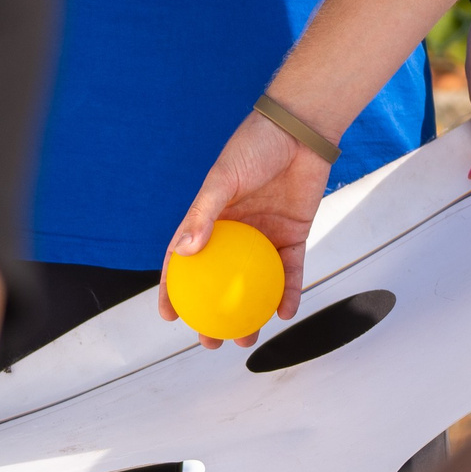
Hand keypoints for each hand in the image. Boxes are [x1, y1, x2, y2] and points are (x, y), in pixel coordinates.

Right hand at [157, 111, 333, 349]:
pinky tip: (285, 311)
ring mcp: (265, 236)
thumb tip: (182, 252)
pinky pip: (290, 270)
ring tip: (247, 339)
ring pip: (255, 284)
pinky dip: (288, 291)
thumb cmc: (255, 146)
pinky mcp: (293, 235)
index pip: (185, 260)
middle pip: (221, 282)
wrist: (300, 130)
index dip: (173, 289)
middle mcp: (236, 232)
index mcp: (211, 219)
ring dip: (252, 313)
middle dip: (214, 316)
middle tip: (212, 342)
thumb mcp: (224, 178)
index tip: (169, 317)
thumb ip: (204, 214)